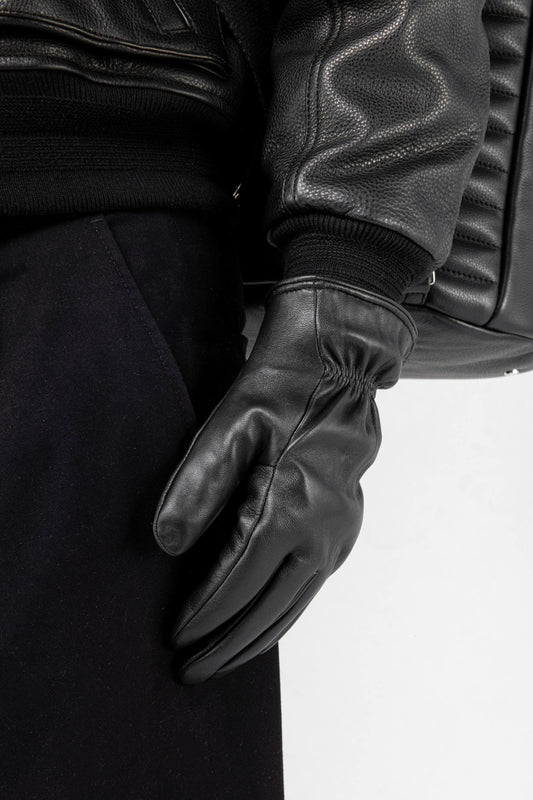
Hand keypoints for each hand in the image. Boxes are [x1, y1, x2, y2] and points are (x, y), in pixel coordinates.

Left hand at [153, 275, 416, 683]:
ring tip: (223, 662)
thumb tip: (166, 544)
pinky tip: (261, 620)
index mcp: (288, 509)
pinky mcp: (345, 531)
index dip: (203, 615)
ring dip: (256, 638)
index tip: (174, 639)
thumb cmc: (280, 390)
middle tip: (191, 671)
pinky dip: (281, 612)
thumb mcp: (229, 426)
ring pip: (293, 606)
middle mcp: (320, 534)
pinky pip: (309, 587)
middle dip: (226, 645)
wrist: (338, 367)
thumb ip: (198, 485)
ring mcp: (338, 535)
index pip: (235, 583)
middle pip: (267, 610)